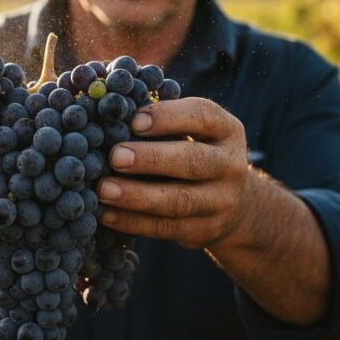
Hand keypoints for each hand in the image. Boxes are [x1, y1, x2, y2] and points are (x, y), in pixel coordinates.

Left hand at [97, 97, 250, 248]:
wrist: (235, 204)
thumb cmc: (194, 152)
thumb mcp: (192, 130)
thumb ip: (160, 119)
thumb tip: (110, 107)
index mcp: (226, 130)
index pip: (202, 116)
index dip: (168, 117)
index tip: (134, 121)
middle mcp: (230, 165)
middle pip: (192, 161)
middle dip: (151, 159)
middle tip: (115, 157)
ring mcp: (221, 202)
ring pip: (178, 201)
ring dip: (136, 196)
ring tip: (104, 189)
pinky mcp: (205, 231)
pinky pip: (166, 228)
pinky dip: (132, 222)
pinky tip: (106, 213)